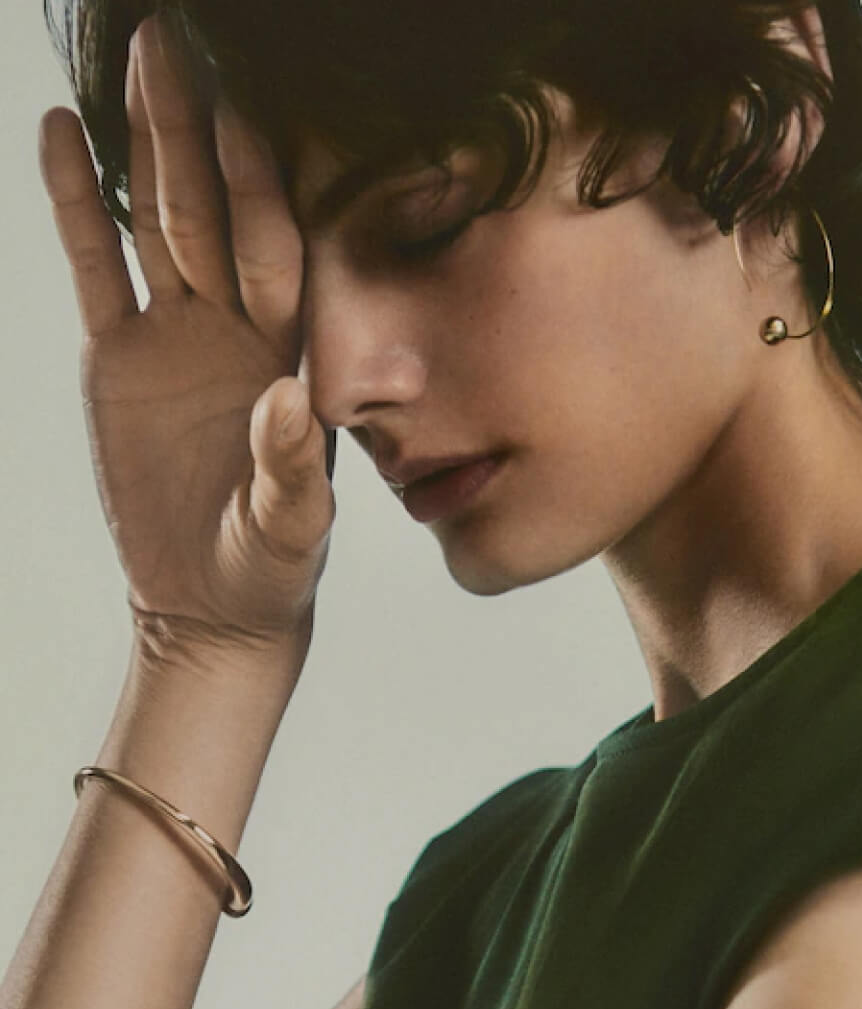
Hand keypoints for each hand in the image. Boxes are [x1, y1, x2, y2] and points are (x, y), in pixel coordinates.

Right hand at [38, 14, 334, 661]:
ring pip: (154, 221)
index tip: (245, 111)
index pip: (275, 252)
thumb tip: (290, 398)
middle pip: (211, 212)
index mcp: (287, 355)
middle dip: (193, 131)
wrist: (214, 596)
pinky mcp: (120, 356)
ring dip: (141, 144)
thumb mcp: (289, 526)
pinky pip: (96, 266)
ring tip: (128, 58)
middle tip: (173, 41)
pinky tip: (63, 134)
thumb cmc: (269, 565)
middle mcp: (236, 328)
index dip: (258, 186)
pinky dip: (76, 203)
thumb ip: (293, 466)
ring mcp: (176, 334)